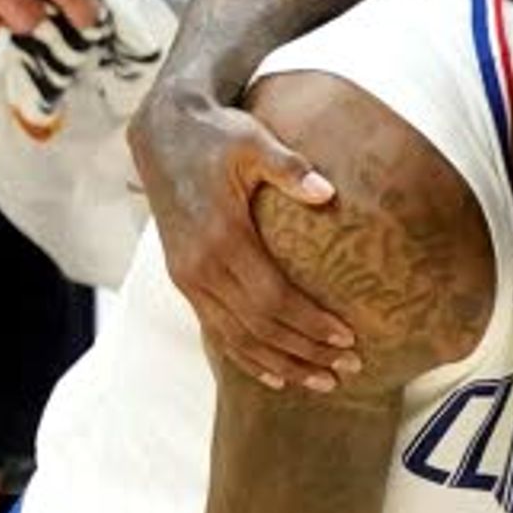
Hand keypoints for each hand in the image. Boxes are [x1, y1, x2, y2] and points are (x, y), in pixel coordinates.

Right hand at [126, 90, 355, 391]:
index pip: (273, 297)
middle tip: (348, 369)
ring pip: (237, 338)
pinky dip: (246, 357)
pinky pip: (216, 331)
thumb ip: (289, 167)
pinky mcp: (184, 279)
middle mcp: (201, 267)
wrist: (163, 131)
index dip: (310, 323)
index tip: (348, 338)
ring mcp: (189, 277)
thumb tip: (326, 191)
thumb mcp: (253, 141)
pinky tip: (275, 375)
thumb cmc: (217, 135)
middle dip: (305, 352)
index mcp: (222, 237)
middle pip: (259, 327)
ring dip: (280, 364)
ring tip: (322, 382)